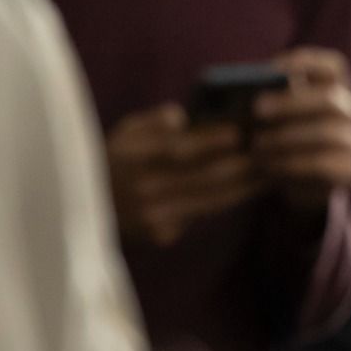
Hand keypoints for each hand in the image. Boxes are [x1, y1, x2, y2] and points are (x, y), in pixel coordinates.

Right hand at [106, 104, 258, 245]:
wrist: (79, 212)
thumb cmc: (113, 161)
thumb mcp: (123, 134)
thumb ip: (151, 121)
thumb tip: (181, 116)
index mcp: (132, 159)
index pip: (178, 151)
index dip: (210, 143)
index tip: (239, 133)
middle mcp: (143, 191)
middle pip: (203, 179)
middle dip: (242, 166)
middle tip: (272, 152)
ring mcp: (153, 216)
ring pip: (210, 200)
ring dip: (245, 186)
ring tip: (272, 170)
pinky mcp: (162, 234)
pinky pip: (203, 214)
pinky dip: (230, 201)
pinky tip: (252, 188)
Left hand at [251, 47, 350, 206]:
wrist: (298, 185)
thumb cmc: (279, 144)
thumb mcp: (272, 121)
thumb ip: (264, 104)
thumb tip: (239, 96)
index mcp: (334, 90)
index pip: (334, 67)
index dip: (308, 62)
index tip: (274, 68)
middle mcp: (350, 113)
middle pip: (330, 97)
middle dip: (291, 102)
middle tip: (256, 108)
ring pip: (326, 133)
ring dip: (286, 137)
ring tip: (256, 144)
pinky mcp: (350, 171)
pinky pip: (322, 164)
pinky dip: (291, 164)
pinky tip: (268, 166)